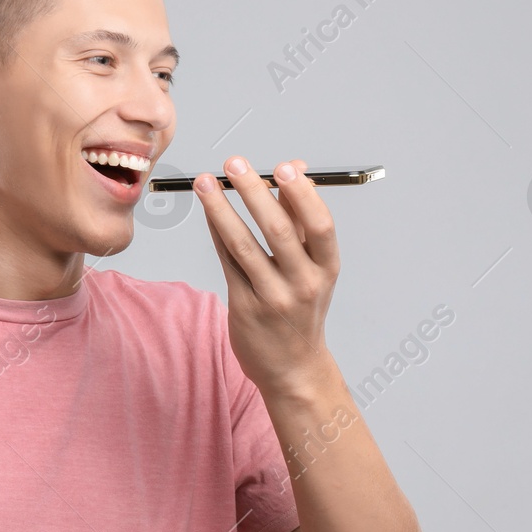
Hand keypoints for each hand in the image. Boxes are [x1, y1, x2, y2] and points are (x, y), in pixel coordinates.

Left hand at [193, 157, 339, 397]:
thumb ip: (301, 218)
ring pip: (243, 245)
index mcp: (327, 268)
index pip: (319, 226)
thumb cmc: (302, 306)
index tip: (283, 167)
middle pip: (278, 231)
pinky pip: (226, 262)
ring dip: (221, 209)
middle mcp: (303, 284)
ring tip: (204, 182)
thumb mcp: (314, 267)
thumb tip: (293, 168)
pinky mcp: (244, 307)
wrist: (293, 368)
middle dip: (253, 192)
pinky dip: (215, 232)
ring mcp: (272, 298)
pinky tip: (207, 210)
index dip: (302, 195)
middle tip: (234, 164)